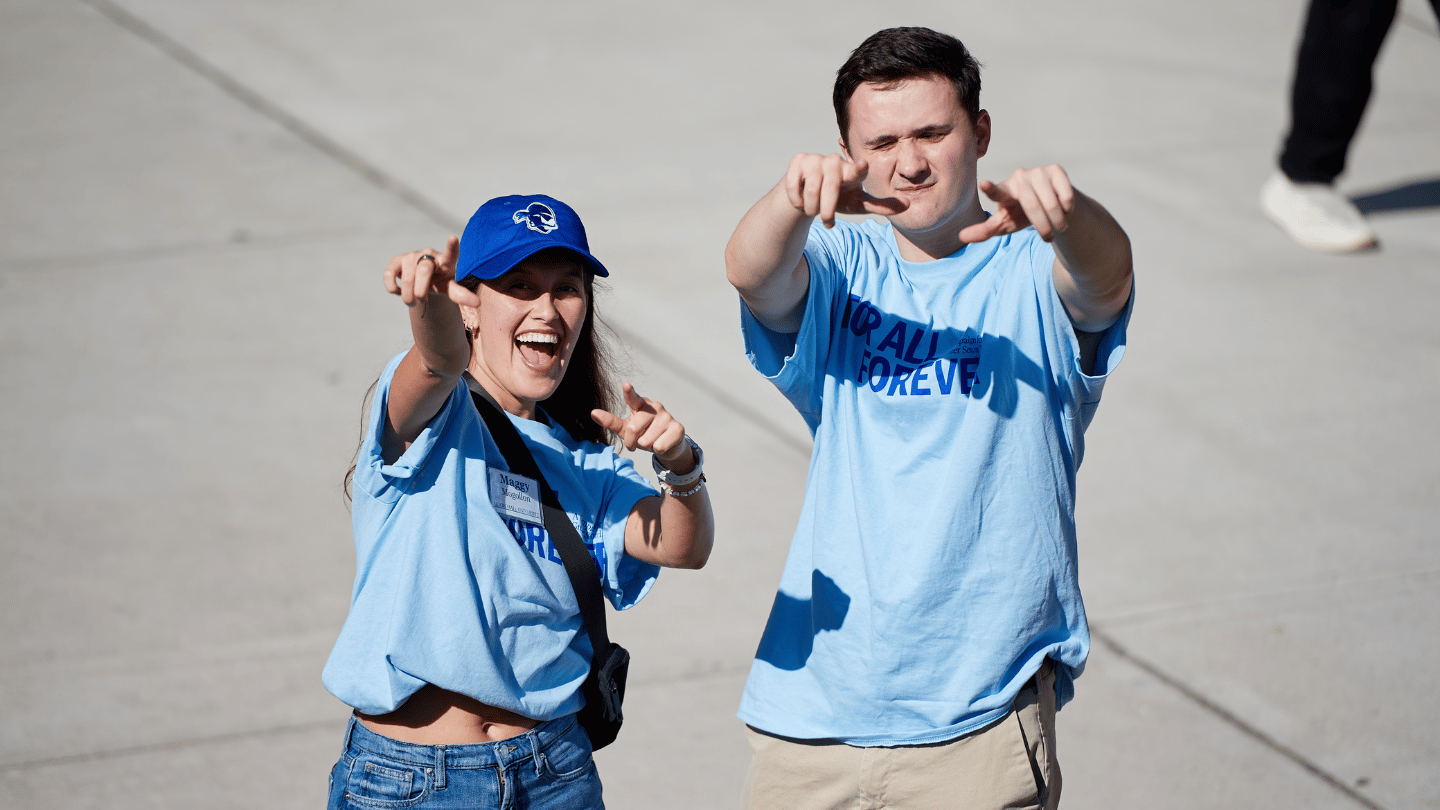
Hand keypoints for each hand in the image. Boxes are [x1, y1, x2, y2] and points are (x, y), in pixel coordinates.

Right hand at [381, 235, 479, 307]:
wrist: (423, 281)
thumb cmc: (440, 282)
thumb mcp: (450, 289)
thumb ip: (461, 295)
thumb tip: (478, 303)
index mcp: (446, 261)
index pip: (450, 253)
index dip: (451, 246)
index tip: (453, 238)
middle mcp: (429, 254)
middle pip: (423, 271)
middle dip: (421, 291)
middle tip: (422, 301)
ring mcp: (412, 255)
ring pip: (406, 277)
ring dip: (408, 295)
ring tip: (412, 301)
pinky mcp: (396, 260)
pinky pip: (389, 275)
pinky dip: (393, 288)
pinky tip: (399, 291)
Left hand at [590, 383, 694, 472]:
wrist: (667, 446)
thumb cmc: (644, 434)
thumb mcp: (626, 429)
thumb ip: (611, 421)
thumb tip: (593, 413)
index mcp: (640, 404)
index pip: (633, 397)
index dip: (629, 392)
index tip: (626, 385)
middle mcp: (654, 407)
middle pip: (634, 428)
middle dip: (633, 442)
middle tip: (638, 442)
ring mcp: (667, 417)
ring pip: (646, 440)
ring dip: (647, 447)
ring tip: (652, 441)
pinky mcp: (677, 428)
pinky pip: (660, 446)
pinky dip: (658, 450)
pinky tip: (663, 444)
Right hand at [784, 153, 906, 227]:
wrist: (806, 196)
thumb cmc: (836, 199)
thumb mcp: (858, 204)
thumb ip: (881, 205)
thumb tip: (909, 205)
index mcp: (851, 171)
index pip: (857, 169)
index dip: (858, 169)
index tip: (862, 167)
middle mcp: (834, 161)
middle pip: (831, 185)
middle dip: (828, 208)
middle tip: (828, 222)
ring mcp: (815, 159)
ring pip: (813, 187)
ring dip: (812, 206)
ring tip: (813, 210)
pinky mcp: (798, 161)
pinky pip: (796, 185)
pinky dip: (797, 199)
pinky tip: (800, 200)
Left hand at [958, 164, 1074, 243]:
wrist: (1048, 204)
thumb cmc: (1020, 214)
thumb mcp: (1004, 224)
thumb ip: (984, 230)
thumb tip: (961, 237)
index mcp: (1004, 191)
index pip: (996, 192)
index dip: (990, 189)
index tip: (983, 184)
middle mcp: (1018, 178)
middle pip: (1032, 207)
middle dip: (1043, 226)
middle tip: (1048, 237)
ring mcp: (1037, 171)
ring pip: (1051, 203)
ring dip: (1057, 220)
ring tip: (1058, 226)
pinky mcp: (1055, 170)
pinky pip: (1065, 195)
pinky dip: (1067, 208)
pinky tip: (1064, 208)